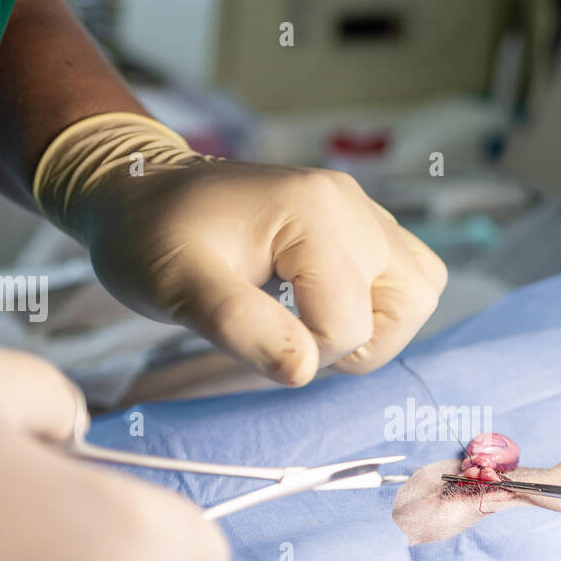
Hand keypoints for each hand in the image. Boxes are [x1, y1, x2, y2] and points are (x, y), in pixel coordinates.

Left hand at [32, 113, 447, 386]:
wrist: (141, 190)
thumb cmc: (151, 236)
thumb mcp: (176, 284)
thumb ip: (239, 325)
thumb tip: (303, 370)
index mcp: (314, 214)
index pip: (350, 323)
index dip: (305, 353)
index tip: (252, 335)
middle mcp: (352, 206)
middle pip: (409, 306)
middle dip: (353, 344)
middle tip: (290, 336)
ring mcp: (363, 211)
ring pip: (419, 291)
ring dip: (376, 327)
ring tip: (312, 323)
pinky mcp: (362, 224)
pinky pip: (407, 275)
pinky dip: (379, 306)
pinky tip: (324, 306)